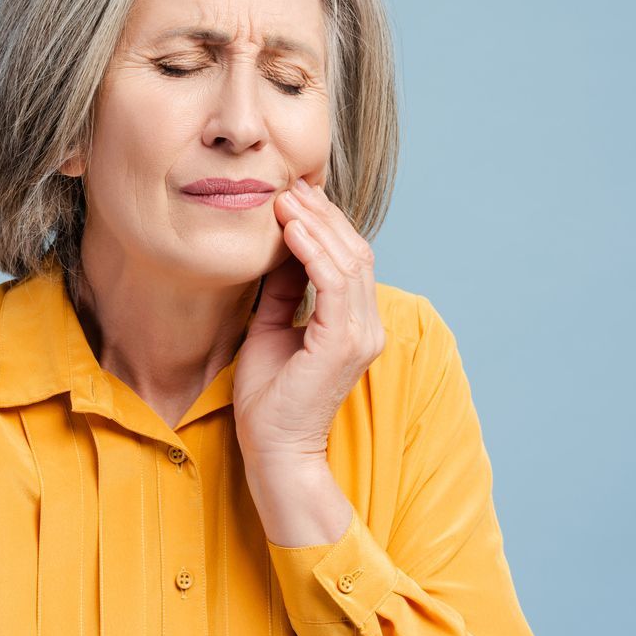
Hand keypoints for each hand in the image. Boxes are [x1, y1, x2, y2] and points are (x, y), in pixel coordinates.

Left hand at [233, 177, 386, 465]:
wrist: (273, 449)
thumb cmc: (270, 398)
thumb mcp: (271, 328)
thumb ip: (283, 291)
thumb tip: (281, 249)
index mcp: (353, 323)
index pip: (349, 258)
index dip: (325, 223)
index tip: (292, 195)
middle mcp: (366, 326)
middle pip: (354, 251)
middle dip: (322, 214)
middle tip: (289, 185)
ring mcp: (359, 335)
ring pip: (349, 261)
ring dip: (317, 224)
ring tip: (286, 198)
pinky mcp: (343, 344)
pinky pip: (333, 283)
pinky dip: (314, 251)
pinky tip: (291, 229)